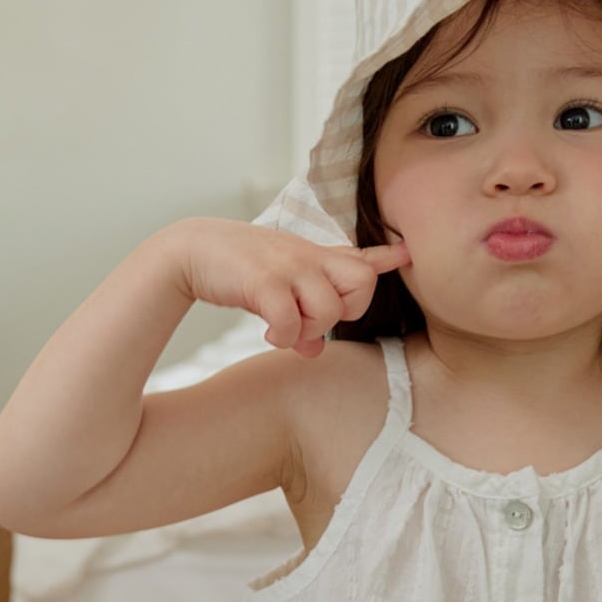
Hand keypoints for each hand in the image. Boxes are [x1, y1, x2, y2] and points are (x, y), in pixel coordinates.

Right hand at [174, 218, 411, 356]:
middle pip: (363, 283)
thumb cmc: (241, 270)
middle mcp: (309, 257)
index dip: (388, 256)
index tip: (407, 253)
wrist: (194, 251)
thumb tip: (314, 350)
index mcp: (316, 257)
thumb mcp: (279, 284)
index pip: (362, 255)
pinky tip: (269, 333)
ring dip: (309, 329)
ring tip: (285, 328)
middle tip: (315, 317)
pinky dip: (283, 336)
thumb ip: (305, 313)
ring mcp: (289, 266)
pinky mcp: (264, 281)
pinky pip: (292, 321)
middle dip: (348, 310)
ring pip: (330, 310)